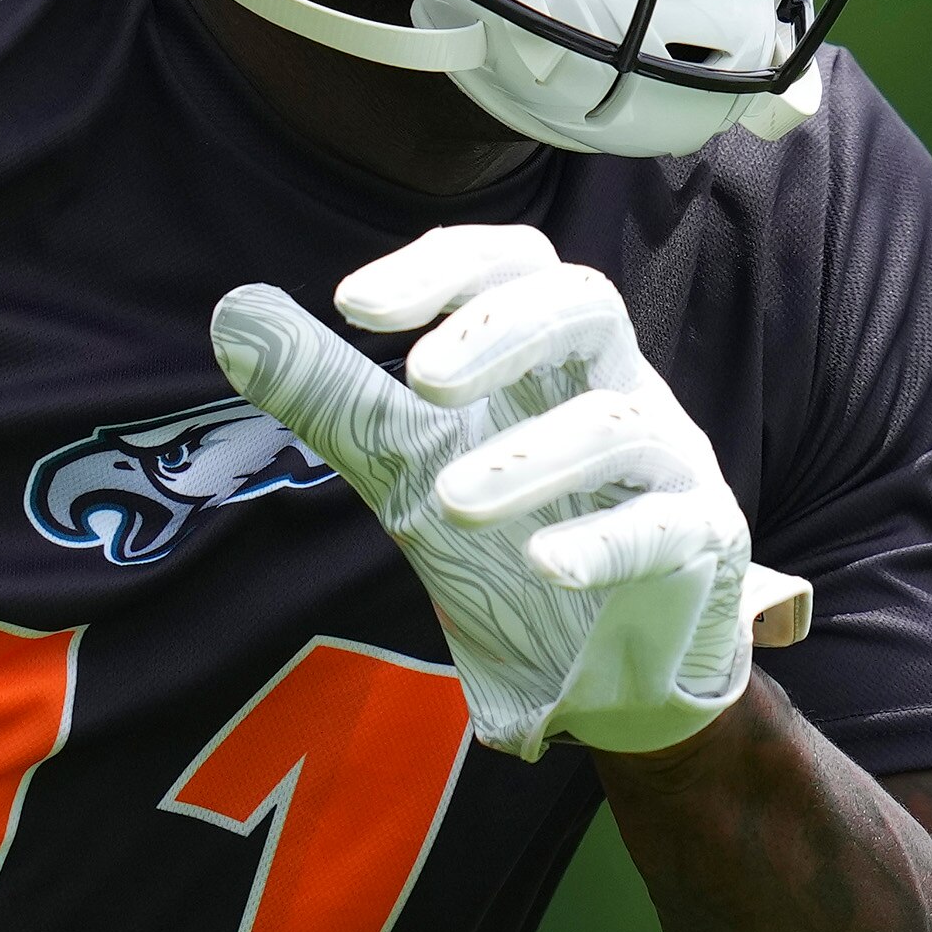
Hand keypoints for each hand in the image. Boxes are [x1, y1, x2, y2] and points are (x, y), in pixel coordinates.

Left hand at [213, 223, 802, 759]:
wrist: (603, 666)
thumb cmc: (512, 535)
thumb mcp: (406, 460)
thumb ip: (331, 392)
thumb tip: (232, 315)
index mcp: (549, 355)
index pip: (517, 265)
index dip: (445, 266)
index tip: (352, 304)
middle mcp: (617, 388)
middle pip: (588, 305)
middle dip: (502, 330)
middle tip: (420, 380)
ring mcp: (668, 464)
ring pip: (621, 426)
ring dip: (532, 457)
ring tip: (448, 499)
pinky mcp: (699, 545)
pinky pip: (665, 528)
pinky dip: (603, 544)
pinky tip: (544, 566)